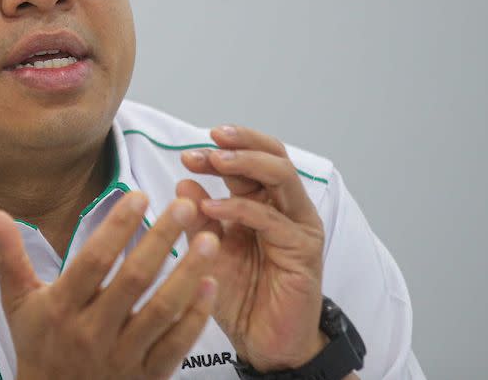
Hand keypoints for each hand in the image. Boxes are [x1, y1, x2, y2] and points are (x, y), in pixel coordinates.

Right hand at [0, 193, 218, 379]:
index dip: (117, 227)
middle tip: (186, 207)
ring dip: (188, 274)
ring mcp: (122, 357)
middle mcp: (92, 332)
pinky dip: (196, 317)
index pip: (93, 261)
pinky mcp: (147, 378)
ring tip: (209, 240)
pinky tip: (210, 285)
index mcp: (61, 308)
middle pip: (133, 280)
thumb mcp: (18, 305)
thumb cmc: (38, 347)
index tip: (139, 196)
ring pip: (162, 312)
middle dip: (161, 240)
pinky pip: (176, 346)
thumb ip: (9, 258)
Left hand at [177, 125, 325, 372]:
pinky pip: (272, 220)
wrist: (263, 343)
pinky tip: (211, 208)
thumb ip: (198, 218)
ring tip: (211, 161)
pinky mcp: (303, 251)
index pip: (254, 158)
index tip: (192, 146)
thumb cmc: (241, 298)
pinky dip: (240, 209)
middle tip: (206, 143)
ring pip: (281, 176)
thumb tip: (184, 181)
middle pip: (273, 157)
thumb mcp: (209, 251)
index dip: (226, 146)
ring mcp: (299, 227)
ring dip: (245, 163)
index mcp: (265, 204)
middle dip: (238, 145)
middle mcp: (287, 209)